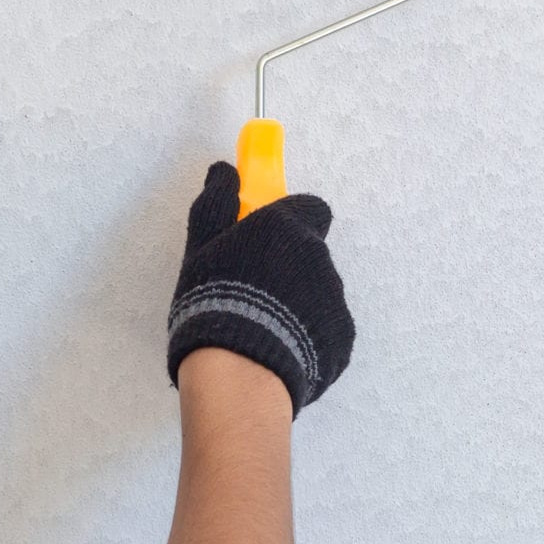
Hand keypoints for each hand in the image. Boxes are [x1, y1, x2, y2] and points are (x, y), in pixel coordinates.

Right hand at [165, 161, 354, 416]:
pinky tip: (276, 352)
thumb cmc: (214, 301)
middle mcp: (321, 258)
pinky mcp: (342, 340)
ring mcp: (336, 301)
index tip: (264, 239)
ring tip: (260, 329)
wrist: (239, 372)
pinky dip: (306, 337)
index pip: (308, 208)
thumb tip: (225, 170)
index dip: (289, 221)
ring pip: (319, 293)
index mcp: (289, 228)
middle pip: (311, 254)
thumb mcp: (201, 248)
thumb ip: (216, 205)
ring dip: (297, 304)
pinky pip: (324, 331)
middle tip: (253, 293)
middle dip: (288, 268)